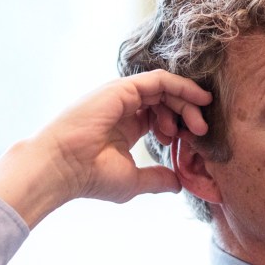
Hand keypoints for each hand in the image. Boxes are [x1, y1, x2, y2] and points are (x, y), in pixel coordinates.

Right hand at [0, 70, 211, 227]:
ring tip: (199, 123)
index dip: (179, 126)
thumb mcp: (133, 181)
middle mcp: (124, 107)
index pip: (160, 116)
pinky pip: (159, 80)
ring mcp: (122, 95)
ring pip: (164, 88)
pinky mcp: (122, 88)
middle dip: (188, 113)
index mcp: (126, 127)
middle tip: (202, 131)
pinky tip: (196, 98)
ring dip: (187, 101)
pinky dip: (180, 86)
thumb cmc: (91, 177)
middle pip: (165, 100)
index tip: (192, 142)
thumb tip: (178, 184)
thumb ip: (157, 179)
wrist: (63, 168)